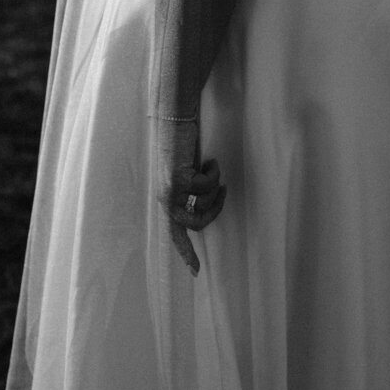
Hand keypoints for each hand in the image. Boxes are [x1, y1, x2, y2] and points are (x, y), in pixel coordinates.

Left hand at [163, 152, 226, 276]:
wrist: (175, 117)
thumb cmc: (182, 144)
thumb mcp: (185, 173)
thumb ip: (189, 192)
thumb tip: (202, 208)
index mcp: (167, 198)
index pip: (175, 233)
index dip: (186, 252)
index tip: (195, 272)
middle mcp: (166, 197)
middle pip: (197, 223)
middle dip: (215, 210)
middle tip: (223, 190)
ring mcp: (171, 189)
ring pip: (205, 203)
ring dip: (215, 185)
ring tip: (209, 167)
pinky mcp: (180, 177)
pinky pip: (208, 185)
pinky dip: (214, 172)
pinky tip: (208, 160)